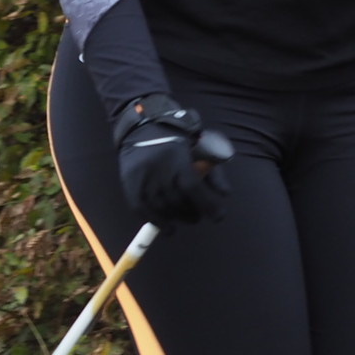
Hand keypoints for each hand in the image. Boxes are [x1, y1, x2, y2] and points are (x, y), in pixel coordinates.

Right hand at [115, 94, 233, 225]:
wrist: (141, 126)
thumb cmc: (176, 138)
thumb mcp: (199, 148)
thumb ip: (213, 171)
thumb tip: (225, 194)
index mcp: (176, 157)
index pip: (193, 187)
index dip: (207, 205)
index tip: (219, 217)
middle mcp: (158, 168)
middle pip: (177, 201)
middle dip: (192, 213)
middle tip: (197, 216)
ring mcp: (142, 177)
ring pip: (161, 208)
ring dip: (176, 219)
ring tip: (183, 218)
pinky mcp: (129, 183)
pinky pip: (141, 209)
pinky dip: (156, 222)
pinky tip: (167, 228)